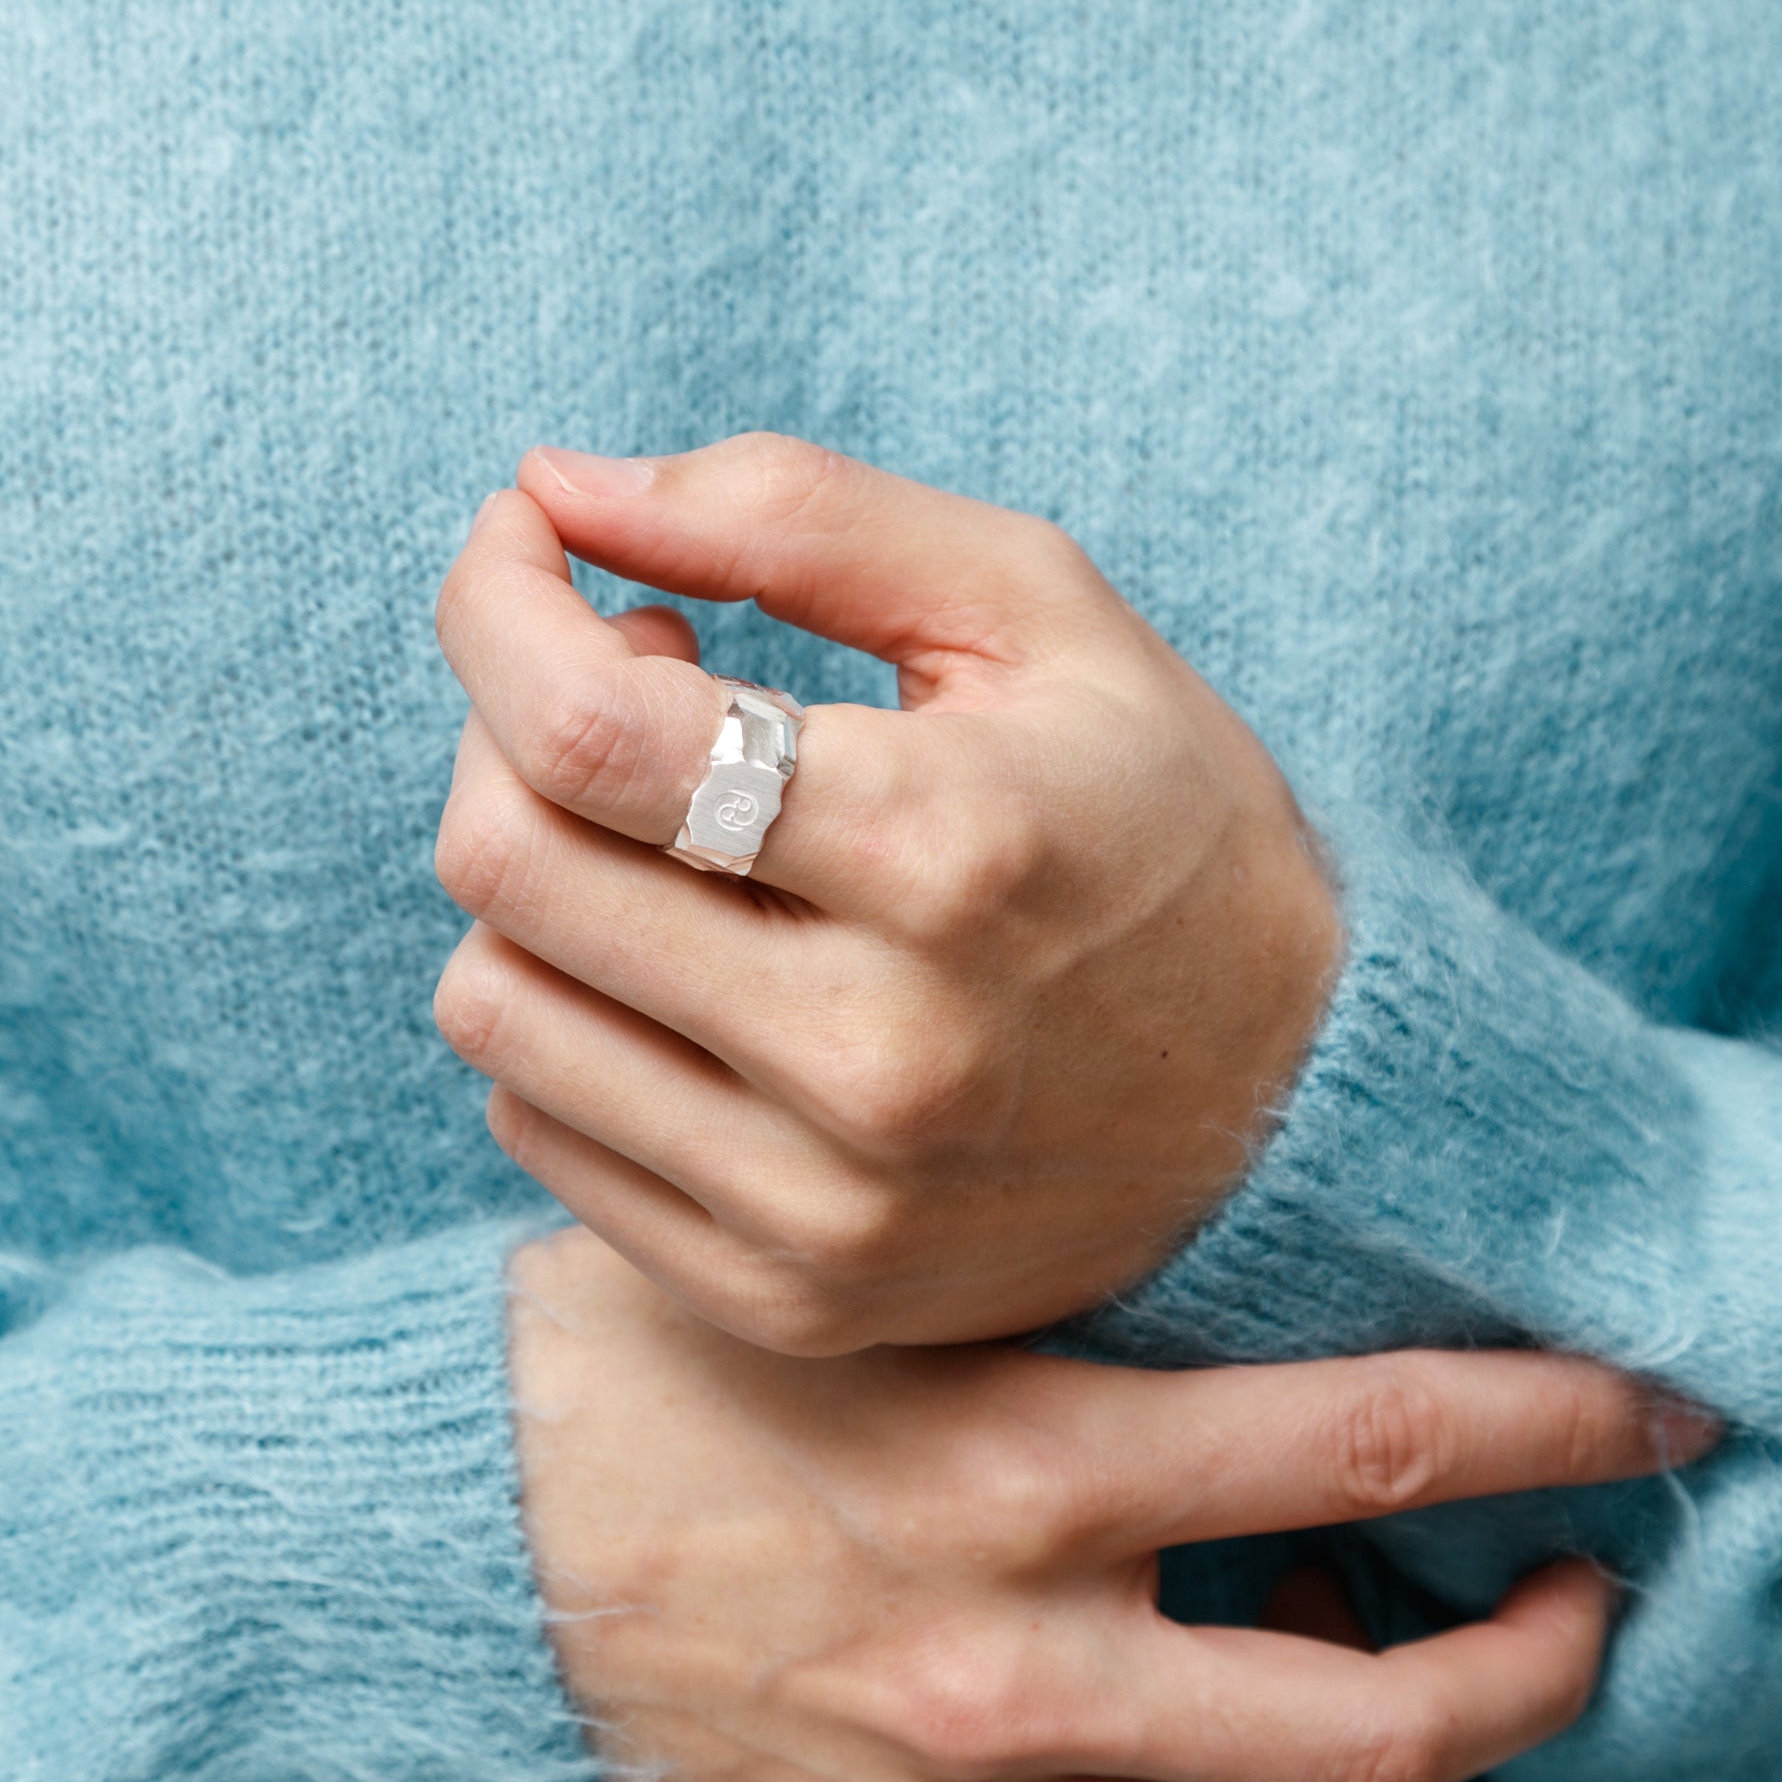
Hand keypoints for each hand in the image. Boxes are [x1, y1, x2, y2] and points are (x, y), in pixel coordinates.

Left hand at [434, 436, 1339, 1353]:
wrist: (1292, 1115)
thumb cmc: (1158, 824)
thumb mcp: (1037, 612)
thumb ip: (797, 517)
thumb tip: (553, 486)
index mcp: (944, 853)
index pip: (586, 734)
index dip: (497, 605)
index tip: (525, 542)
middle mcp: (871, 1055)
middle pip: (504, 862)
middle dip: (506, 726)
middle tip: (633, 684)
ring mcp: (818, 1204)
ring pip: (489, 1004)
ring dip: (530, 879)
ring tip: (665, 834)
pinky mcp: (779, 1296)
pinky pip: (536, 1127)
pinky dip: (572, 1016)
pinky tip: (686, 967)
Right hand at [515, 1230, 1711, 1781]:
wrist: (434, 1557)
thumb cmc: (651, 1373)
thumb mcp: (878, 1296)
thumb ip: (1089, 1329)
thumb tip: (1316, 1372)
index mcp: (1019, 1464)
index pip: (1382, 1445)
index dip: (1567, 1429)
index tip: (1660, 1414)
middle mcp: (1014, 1663)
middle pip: (1397, 1728)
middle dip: (1540, 1667)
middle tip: (1576, 1603)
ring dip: (1343, 1742)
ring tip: (1286, 1629)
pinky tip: (1148, 1723)